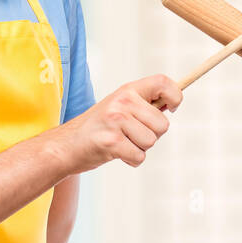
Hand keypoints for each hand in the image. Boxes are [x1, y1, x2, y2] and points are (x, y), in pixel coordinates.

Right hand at [59, 74, 183, 174]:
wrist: (66, 145)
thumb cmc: (99, 128)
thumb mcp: (120, 107)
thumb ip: (144, 105)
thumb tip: (173, 102)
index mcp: (128, 90)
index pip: (163, 82)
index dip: (175, 96)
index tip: (172, 108)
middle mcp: (123, 101)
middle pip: (162, 124)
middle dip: (152, 135)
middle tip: (130, 134)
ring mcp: (116, 120)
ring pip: (151, 142)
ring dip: (139, 148)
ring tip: (121, 142)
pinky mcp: (111, 141)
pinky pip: (139, 156)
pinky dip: (131, 160)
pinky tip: (116, 153)